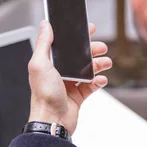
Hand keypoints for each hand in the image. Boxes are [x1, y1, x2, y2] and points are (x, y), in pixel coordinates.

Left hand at [28, 20, 112, 134]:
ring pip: (88, 70)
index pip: (65, 45)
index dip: (77, 37)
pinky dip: (98, 82)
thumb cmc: (44, 96)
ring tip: (106, 63)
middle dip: (92, 51)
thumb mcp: (40, 64)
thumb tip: (44, 25)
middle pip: (79, 57)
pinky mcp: (77, 96)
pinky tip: (101, 80)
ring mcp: (69, 85)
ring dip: (98, 65)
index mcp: (49, 64)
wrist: (52, 121)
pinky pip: (91, 86)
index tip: (89, 30)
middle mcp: (59, 73)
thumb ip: (43, 43)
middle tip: (102, 47)